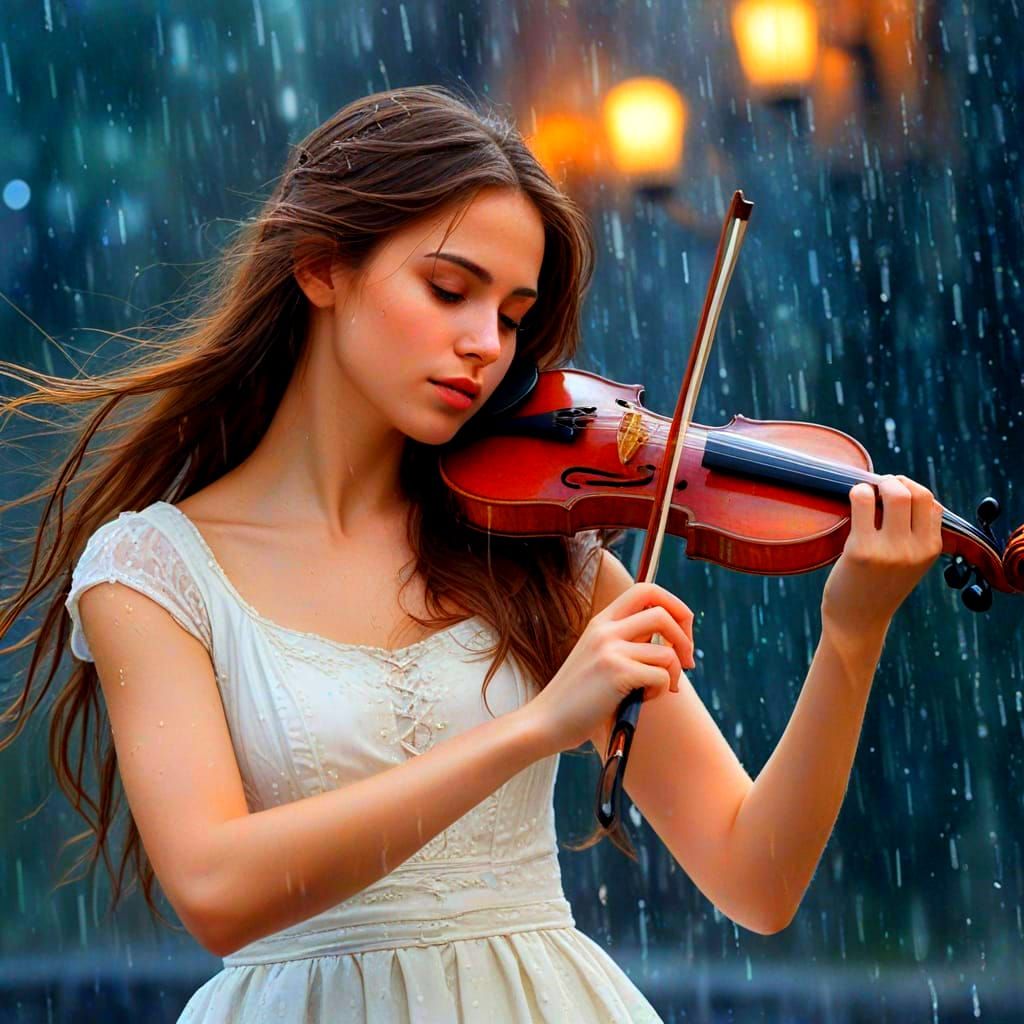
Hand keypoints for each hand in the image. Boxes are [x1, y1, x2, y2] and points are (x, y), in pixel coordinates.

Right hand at [525, 581, 694, 754]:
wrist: (545, 722)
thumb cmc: (577, 698)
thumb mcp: (598, 657)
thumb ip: (626, 642)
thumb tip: (671, 638)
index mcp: (601, 622)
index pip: (646, 590)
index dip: (674, 604)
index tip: (682, 630)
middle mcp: (605, 629)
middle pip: (663, 612)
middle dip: (685, 637)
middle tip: (687, 662)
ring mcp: (609, 650)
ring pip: (667, 652)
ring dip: (673, 675)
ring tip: (657, 689)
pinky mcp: (616, 673)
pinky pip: (661, 676)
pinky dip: (661, 690)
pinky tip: (643, 699)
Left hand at [821, 473, 943, 641]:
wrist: (857, 622)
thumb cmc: (877, 587)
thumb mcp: (909, 562)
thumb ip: (913, 534)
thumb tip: (899, 490)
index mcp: (931, 550)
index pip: (932, 504)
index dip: (912, 489)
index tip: (895, 490)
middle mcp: (915, 549)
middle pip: (916, 493)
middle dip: (895, 482)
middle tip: (878, 486)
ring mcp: (890, 550)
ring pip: (894, 494)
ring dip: (877, 485)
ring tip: (864, 492)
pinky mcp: (861, 550)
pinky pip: (862, 502)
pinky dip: (858, 492)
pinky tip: (852, 498)